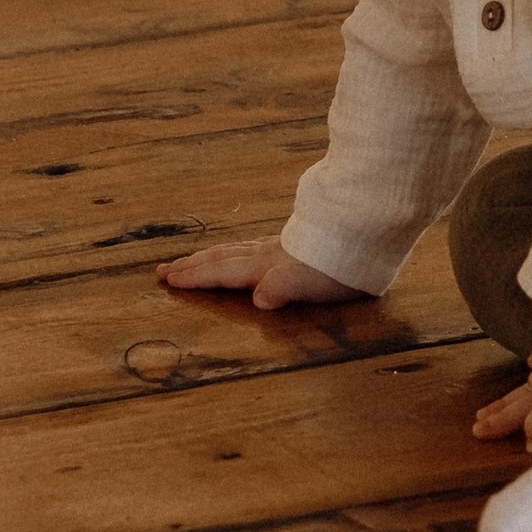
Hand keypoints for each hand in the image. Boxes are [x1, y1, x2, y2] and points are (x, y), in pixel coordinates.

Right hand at [161, 237, 364, 310]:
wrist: (367, 233)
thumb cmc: (339, 265)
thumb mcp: (311, 282)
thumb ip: (282, 288)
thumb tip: (258, 299)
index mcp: (266, 266)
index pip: (222, 272)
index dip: (194, 277)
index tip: (167, 280)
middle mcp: (267, 255)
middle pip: (222, 259)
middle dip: (192, 266)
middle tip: (164, 270)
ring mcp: (280, 247)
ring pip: (235, 250)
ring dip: (209, 257)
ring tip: (190, 261)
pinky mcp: (294, 244)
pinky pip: (252, 246)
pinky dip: (235, 251)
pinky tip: (241, 252)